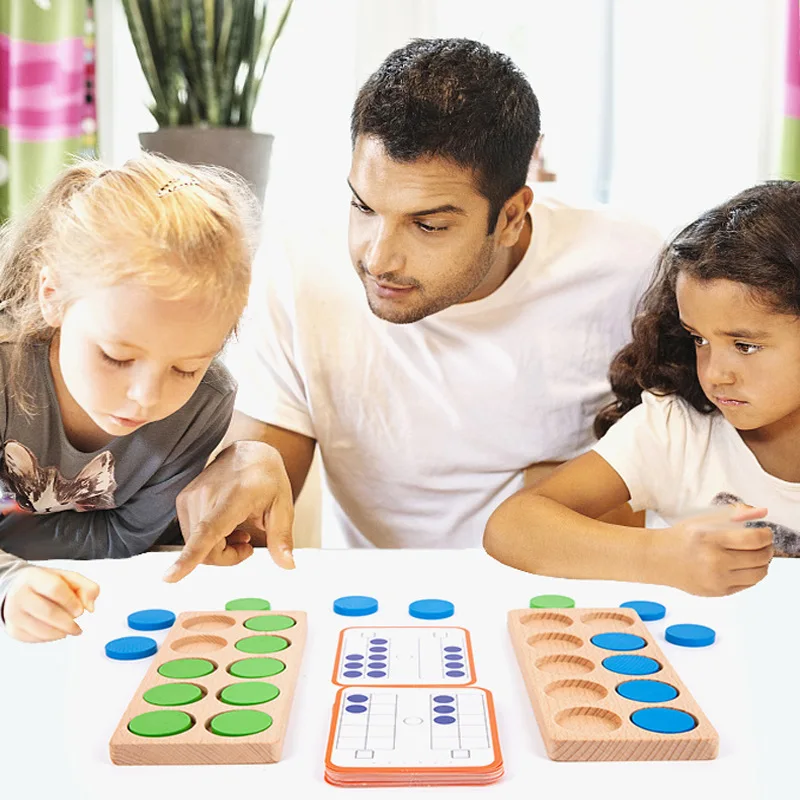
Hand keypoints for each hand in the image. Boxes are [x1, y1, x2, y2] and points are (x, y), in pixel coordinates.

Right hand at [3, 567, 98, 642]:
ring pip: (41, 629)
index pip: (55, 588)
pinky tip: (57, 631)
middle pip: (48, 612)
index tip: (80, 610)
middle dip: (68, 623)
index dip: (71, 601)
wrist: (19, 590)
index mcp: (33, 577)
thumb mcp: (68, 578)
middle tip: (78, 627)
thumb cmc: (46, 584)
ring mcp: (14, 613)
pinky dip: (50, 638)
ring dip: (61, 633)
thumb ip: (87, 587)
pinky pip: (35, 639)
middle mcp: (20, 595)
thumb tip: (91, 606)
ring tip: (70, 630)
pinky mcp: (13, 629)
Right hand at [165, 440, 294, 581]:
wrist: (250, 451)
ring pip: (196, 547)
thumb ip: (282, 538)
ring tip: (239, 530)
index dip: (189, 557)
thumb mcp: (283, 506)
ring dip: (218, 548)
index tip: (169, 577)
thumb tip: (288, 564)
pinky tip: (225, 526)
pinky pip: (191, 537)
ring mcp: (190, 497)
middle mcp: (206, 496)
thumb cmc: (267, 478)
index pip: (208, 531)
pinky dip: (208, 540)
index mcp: (233, 497)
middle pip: (206, 551)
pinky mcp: (183, 500)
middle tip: (247, 543)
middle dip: (227, 557)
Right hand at [660, 505, 772, 595]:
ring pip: (759, 574)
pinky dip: (751, 574)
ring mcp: (717, 580)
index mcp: (711, 539)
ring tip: (755, 554)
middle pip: (761, 557)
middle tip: (763, 543)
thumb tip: (760, 512)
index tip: (765, 532)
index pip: (754, 539)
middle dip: (768, 548)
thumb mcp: (704, 519)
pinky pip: (748, 584)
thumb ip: (733, 513)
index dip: (766, 535)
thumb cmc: (683, 537)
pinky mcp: (718, 592)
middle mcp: (714, 561)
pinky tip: (743, 565)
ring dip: (763, 563)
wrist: (659, 559)